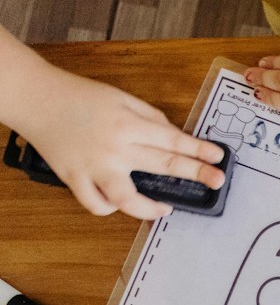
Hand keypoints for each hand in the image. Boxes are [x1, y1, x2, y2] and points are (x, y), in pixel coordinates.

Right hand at [20, 69, 224, 218]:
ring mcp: (94, 167)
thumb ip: (149, 116)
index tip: (219, 158)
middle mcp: (115, 148)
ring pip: (128, 199)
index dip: (198, 150)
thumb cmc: (79, 95)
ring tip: (165, 208)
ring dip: (151, 208)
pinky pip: (97, 204)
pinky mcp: (74, 179)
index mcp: (128, 124)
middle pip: (163, 165)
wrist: (36, 98)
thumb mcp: (120, 97)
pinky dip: (109, 207)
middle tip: (217, 181)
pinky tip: (120, 203)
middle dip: (195, 174)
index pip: (172, 139)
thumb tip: (172, 134)